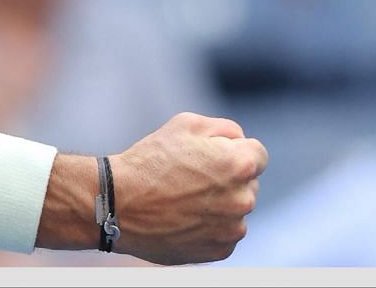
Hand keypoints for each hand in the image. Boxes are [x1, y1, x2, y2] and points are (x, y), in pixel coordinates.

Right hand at [111, 112, 267, 263]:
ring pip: (236, 210)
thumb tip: (240, 141)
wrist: (117, 205)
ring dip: (221, 205)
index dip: (234, 152)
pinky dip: (211, 227)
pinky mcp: (219, 251)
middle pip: (248, 183)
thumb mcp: (188, 124)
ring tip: (185, 200)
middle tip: (192, 179)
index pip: (258, 155)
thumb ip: (226, 129)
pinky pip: (225, 234)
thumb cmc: (150, 161)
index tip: (213, 158)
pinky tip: (185, 218)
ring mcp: (231, 228)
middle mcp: (243, 199)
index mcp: (240, 165)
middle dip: (228, 179)